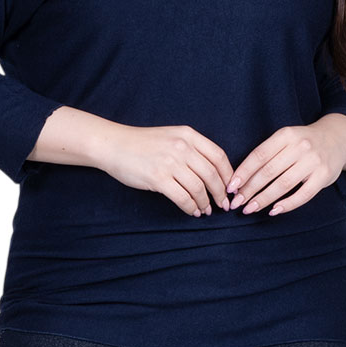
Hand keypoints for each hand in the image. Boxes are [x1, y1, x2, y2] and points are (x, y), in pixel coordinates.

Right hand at [98, 124, 234, 217]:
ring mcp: (170, 162)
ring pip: (199, 188)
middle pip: (212, 174)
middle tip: (224, 204)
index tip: (231, 187)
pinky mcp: (158, 178)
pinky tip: (193, 211)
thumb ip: (191, 149)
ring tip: (206, 210)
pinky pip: (183, 197)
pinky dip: (191, 207)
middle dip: (221, 193)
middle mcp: (182, 147)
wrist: (114, 145)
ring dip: (206, 202)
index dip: (228, 174)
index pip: (218, 156)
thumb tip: (213, 173)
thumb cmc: (142, 143)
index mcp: (188, 135)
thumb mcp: (171, 136)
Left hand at [227, 116, 345, 216]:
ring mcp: (313, 162)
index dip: (243, 172)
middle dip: (249, 189)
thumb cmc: (303, 142)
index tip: (231, 187)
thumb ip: (267, 153)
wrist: (337, 139)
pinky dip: (287, 204)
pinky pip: (303, 195)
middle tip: (236, 203)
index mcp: (286, 135)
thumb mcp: (286, 138)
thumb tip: (240, 178)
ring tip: (250, 209)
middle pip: (269, 171)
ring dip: (264, 199)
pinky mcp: (324, 176)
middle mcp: (300, 146)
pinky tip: (273, 211)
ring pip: (283, 184)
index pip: (259, 155)